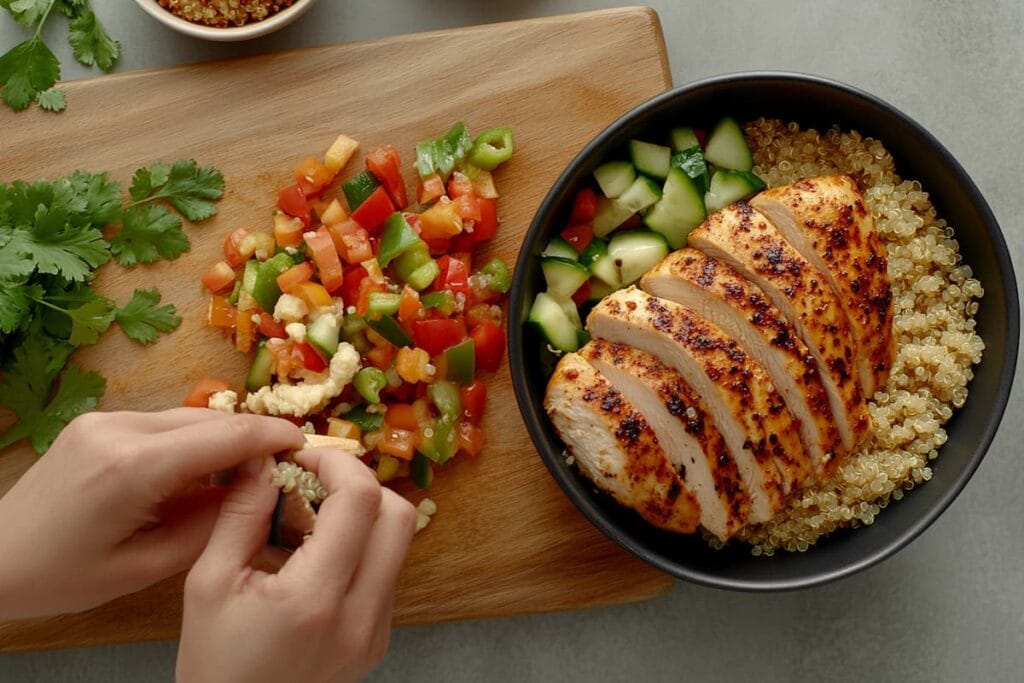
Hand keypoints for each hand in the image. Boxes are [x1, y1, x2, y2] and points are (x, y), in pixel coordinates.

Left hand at [0, 409, 303, 619]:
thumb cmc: (63, 577)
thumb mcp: (145, 566)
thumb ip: (208, 525)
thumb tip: (258, 491)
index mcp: (131, 468)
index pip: (222, 437)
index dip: (271, 436)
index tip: (308, 443)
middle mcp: (119, 428)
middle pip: (209, 422)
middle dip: (252, 437)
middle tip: (288, 462)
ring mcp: (105, 418)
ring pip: (189, 419)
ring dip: (222, 439)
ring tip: (248, 472)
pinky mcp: (98, 420)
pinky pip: (165, 423)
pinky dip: (193, 441)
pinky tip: (202, 470)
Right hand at [177, 446, 416, 682]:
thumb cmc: (213, 664)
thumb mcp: (208, 583)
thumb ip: (240, 514)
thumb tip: (262, 458)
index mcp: (315, 600)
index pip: (361, 502)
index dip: (337, 464)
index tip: (305, 458)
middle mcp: (360, 617)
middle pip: (399, 516)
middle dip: (360, 485)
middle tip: (314, 482)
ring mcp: (376, 632)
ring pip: (398, 543)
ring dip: (363, 516)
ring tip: (310, 520)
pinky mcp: (377, 640)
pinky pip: (386, 573)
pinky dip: (361, 548)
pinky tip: (317, 556)